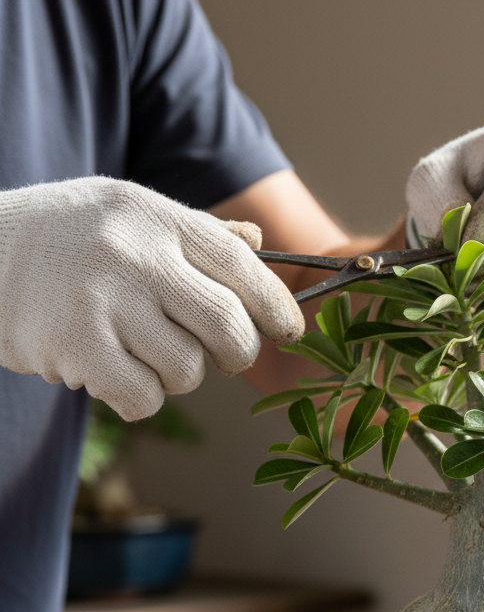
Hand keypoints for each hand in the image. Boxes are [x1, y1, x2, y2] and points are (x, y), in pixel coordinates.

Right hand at [0, 177, 303, 419]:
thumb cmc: (64, 238)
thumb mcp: (126, 213)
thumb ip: (193, 233)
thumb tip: (258, 245)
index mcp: (154, 216)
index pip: (240, 265)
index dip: (275, 306)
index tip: (290, 331)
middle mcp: (133, 254)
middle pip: (228, 326)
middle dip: (238, 353)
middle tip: (223, 356)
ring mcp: (103, 301)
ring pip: (188, 370)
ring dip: (176, 375)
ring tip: (141, 352)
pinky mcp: (75, 347)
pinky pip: (144, 397)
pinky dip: (139, 398)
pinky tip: (112, 373)